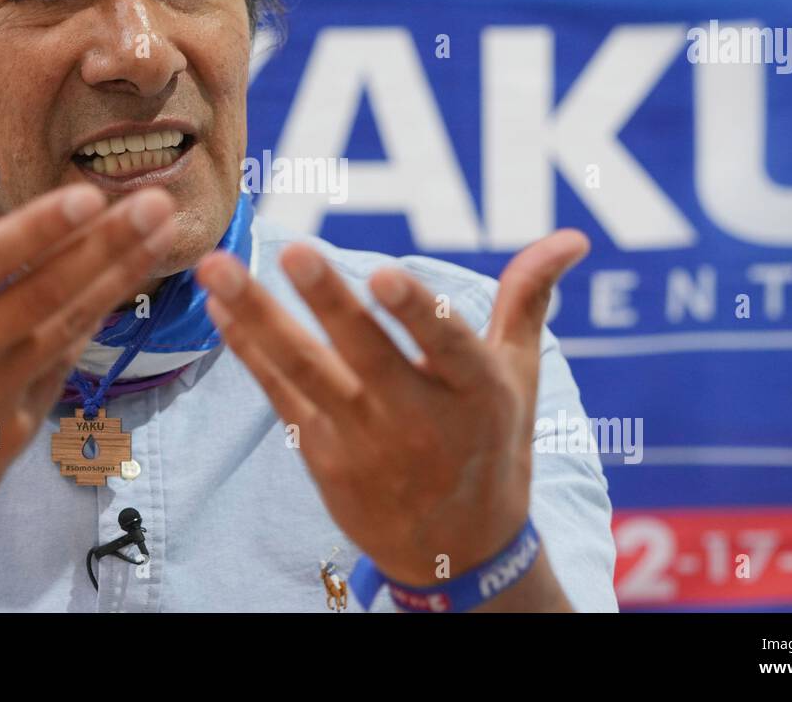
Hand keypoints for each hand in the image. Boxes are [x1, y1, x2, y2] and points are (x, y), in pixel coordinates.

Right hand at [0, 169, 175, 609]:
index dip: (38, 229)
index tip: (88, 196)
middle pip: (43, 291)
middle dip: (106, 244)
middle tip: (157, 204)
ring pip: (66, 326)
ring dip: (118, 279)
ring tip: (162, 238)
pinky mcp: (16, 431)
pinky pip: (61, 369)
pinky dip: (92, 329)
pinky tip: (124, 292)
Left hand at [194, 230, 588, 592]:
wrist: (456, 554)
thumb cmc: (492, 447)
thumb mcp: (518, 376)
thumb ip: (528, 299)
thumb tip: (573, 237)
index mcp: (475, 394)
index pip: (446, 348)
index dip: (417, 312)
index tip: (383, 271)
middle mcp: (418, 421)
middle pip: (368, 357)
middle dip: (332, 304)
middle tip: (296, 252)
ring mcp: (362, 441)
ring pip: (305, 372)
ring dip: (259, 317)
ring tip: (218, 268)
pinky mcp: (320, 455)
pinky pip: (278, 395)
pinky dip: (248, 349)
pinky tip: (218, 306)